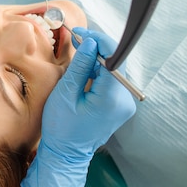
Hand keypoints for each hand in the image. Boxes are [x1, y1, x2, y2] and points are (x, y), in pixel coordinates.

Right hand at [21, 28, 135, 186]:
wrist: (66, 154)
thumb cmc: (61, 127)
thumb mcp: (65, 94)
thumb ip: (80, 66)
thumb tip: (90, 42)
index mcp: (112, 97)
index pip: (113, 58)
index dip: (98, 40)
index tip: (80, 32)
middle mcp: (125, 99)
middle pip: (116, 61)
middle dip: (97, 46)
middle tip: (77, 36)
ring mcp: (124, 103)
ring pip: (114, 69)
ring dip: (97, 57)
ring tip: (79, 47)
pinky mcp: (119, 104)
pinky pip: (112, 80)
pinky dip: (99, 69)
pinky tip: (85, 64)